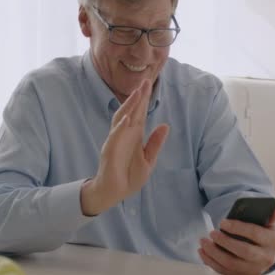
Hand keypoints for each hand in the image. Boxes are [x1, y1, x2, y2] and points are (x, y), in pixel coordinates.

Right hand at [81, 80, 168, 214]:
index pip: (140, 113)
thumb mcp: (149, 160)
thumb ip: (155, 143)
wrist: (114, 193)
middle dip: (138, 97)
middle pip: (132, 111)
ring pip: (122, 118)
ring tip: (137, 94)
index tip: (149, 84)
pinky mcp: (110, 150)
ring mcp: (116, 140)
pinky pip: (115, 136)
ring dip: (129, 106)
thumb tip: (165, 125)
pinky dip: (121, 126)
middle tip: (145, 81)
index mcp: (135, 135)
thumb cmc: (129, 176)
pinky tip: (127, 118)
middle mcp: (125, 134)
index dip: (144, 99)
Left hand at [198, 201, 274, 274]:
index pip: (254, 233)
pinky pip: (224, 271)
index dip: (238, 228)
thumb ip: (272, 213)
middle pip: (243, 251)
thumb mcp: (270, 223)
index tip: (222, 222)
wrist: (267, 254)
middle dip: (225, 242)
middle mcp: (265, 258)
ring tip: (203, 242)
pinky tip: (203, 252)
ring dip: (214, 253)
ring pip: (231, 264)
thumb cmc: (265, 234)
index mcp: (273, 241)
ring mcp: (254, 270)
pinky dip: (211, 262)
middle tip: (212, 232)